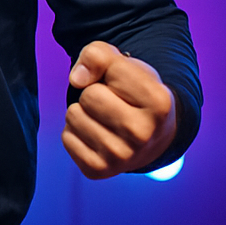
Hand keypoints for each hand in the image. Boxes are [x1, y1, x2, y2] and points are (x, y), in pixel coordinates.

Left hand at [62, 41, 176, 178]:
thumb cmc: (132, 92)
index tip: (124, 84)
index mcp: (159, 102)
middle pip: (89, 96)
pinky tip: (97, 134)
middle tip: (111, 103)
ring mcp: (123, 157)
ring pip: (73, 116)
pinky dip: (75, 132)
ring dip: (83, 112)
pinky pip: (66, 137)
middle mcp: (144, 134)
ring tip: (104, 118)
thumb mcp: (122, 63)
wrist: (148, 134)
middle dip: (93, 93)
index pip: (110, 70)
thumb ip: (97, 54)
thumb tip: (76, 79)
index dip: (110, 71)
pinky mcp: (99, 170)